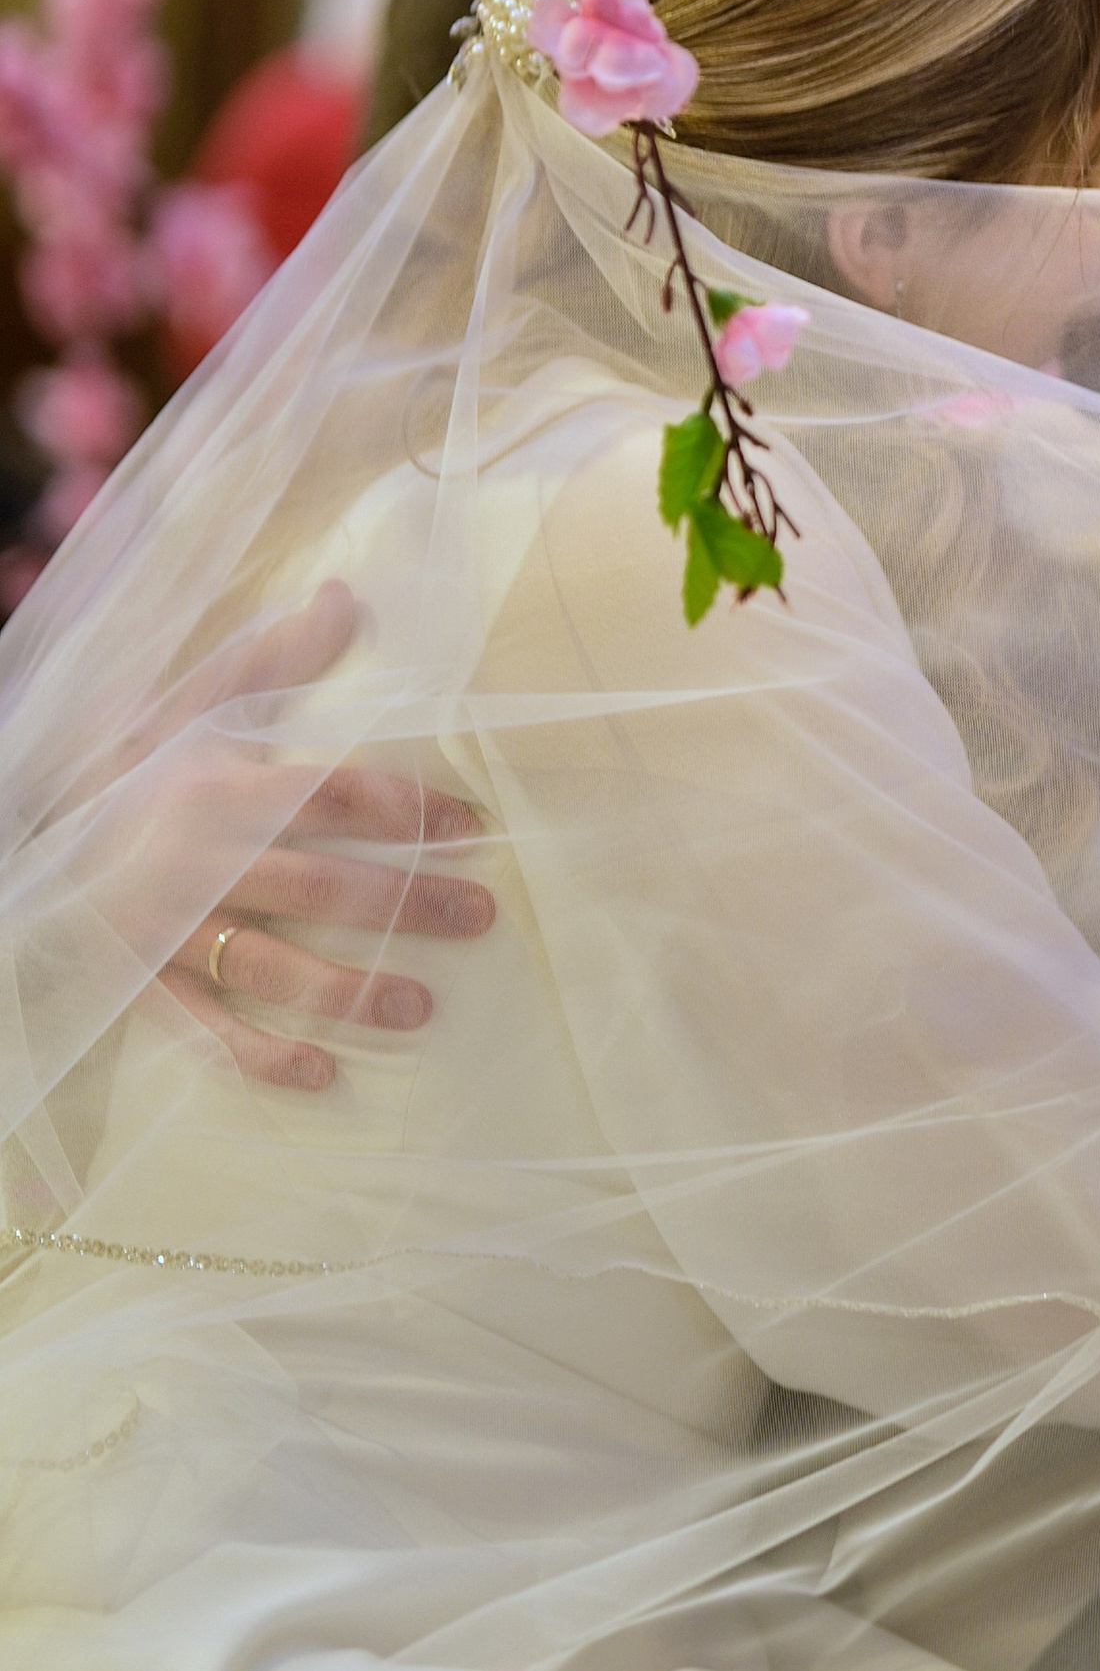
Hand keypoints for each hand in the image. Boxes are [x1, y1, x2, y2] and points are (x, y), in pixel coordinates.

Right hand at [132, 581, 493, 1094]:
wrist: (19, 833)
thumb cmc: (124, 765)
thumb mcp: (188, 702)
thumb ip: (273, 657)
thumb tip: (346, 596)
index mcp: (218, 789)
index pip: (330, 798)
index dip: (406, 811)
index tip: (473, 826)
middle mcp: (198, 863)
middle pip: (322, 888)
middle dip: (408, 904)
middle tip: (482, 917)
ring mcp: (170, 931)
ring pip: (272, 967)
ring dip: (350, 991)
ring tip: (421, 1008)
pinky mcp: (143, 983)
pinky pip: (207, 1030)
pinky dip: (262, 1057)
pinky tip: (324, 1075)